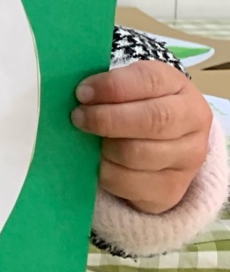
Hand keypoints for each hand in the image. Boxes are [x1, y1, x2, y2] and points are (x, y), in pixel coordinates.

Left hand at [72, 60, 213, 213]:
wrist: (164, 142)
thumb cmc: (138, 106)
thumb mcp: (131, 86)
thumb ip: (111, 86)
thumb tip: (81, 95)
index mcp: (180, 88)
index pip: (149, 81)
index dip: (112, 87)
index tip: (82, 93)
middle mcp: (193, 123)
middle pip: (151, 120)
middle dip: (106, 119)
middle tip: (78, 118)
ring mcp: (187, 160)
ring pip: (138, 154)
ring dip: (104, 148)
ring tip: (89, 141)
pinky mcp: (172, 190)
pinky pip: (131, 184)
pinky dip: (106, 173)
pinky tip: (98, 162)